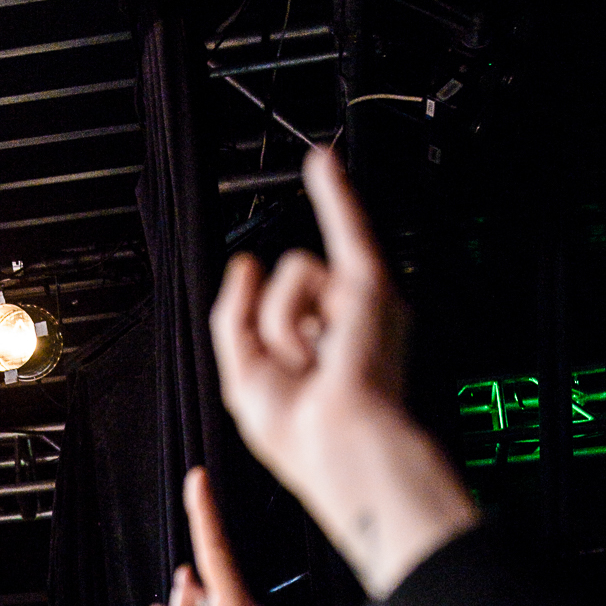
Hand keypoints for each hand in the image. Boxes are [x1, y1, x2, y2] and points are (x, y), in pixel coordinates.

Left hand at [210, 149, 477, 597]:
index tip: (253, 292)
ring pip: (294, 272)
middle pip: (280, 289)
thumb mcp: (241, 373)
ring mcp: (356, 303)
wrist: (338, 443)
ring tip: (313, 357)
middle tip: (298, 373)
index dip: (265, 308)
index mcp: (315, 348)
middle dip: (272, 327)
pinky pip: (347, 227)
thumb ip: (234, 315)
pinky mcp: (371, 288)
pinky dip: (335, 193)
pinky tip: (321, 162)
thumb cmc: (301, 431)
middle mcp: (339, 322)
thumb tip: (244, 261)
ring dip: (287, 319)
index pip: (278, 307)